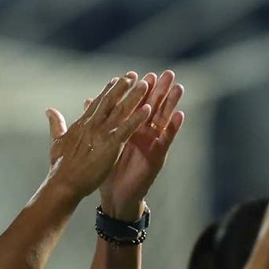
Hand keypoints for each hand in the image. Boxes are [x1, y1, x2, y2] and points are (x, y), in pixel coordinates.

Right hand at [46, 72, 156, 199]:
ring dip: (134, 97)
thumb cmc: (60, 166)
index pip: (97, 102)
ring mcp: (102, 134)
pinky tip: (148, 109)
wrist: (64, 183)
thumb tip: (49, 109)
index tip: (117, 79)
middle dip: (122, 87)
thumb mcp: (56, 141)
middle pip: (110, 101)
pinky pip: (127, 129)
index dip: (108, 90)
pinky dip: (137, 118)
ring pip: (121, 111)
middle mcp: (93, 124)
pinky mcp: (111, 146)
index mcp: (82, 124)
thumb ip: (56, 123)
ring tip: (146, 84)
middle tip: (134, 75)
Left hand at [98, 71, 184, 217]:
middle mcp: (143, 134)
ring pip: (163, 120)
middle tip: (168, 73)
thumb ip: (99, 122)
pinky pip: (166, 140)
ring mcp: (152, 144)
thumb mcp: (104, 143)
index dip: (141, 90)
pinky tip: (179, 115)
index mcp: (130, 129)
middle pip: (154, 108)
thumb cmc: (110, 170)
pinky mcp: (157, 156)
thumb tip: (88, 101)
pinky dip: (173, 128)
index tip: (144, 73)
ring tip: (178, 88)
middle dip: (161, 91)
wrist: (115, 196)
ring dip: (171, 104)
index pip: (137, 105)